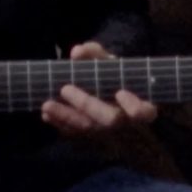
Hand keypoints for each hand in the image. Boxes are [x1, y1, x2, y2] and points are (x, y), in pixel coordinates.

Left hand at [40, 41, 157, 134]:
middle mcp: (127, 122)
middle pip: (110, 120)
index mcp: (140, 103)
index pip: (144, 112)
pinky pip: (77, 135)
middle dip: (86, 104)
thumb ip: (95, 54)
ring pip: (90, 130)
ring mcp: (110, 135)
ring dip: (66, 117)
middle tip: (65, 88)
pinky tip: (47, 115)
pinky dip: (61, 124)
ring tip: (46, 105)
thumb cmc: (115, 75)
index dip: (134, 107)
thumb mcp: (110, 61)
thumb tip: (76, 52)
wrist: (113, 94)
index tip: (119, 92)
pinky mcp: (94, 139)